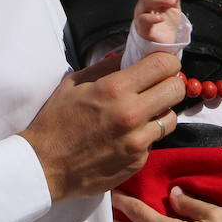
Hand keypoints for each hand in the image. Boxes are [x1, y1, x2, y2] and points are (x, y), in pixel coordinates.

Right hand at [20, 52, 183, 201]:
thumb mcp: (75, 83)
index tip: (161, 64)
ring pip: (171, 118)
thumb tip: (131, 55)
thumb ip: (107, 66)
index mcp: (115, 89)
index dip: (167, 61)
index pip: (164, 65)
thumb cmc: (56, 121)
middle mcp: (132, 114)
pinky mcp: (138, 161)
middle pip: (176, 89)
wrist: (44, 166)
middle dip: (170, 83)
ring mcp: (137, 141)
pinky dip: (145, 136)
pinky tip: (126, 136)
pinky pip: (154, 141)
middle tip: (157, 86)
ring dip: (160, 112)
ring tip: (143, 113)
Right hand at [134, 0, 184, 45]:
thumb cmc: (166, 24)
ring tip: (172, 3)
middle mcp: (144, 3)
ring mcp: (141, 14)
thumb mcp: (174, 8)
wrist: (164, 42)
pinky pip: (143, 19)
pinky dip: (152, 17)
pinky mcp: (141, 26)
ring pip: (145, 1)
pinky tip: (161, 18)